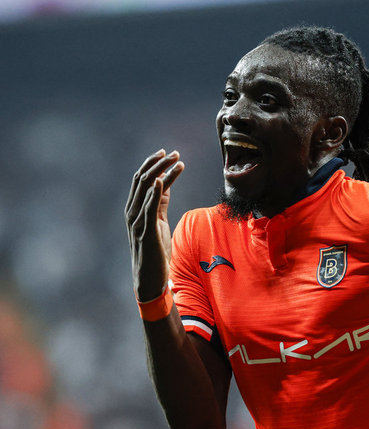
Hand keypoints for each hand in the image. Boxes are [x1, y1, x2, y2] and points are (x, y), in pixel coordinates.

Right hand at [125, 149, 184, 301]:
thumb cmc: (155, 249)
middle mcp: (132, 212)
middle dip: (159, 163)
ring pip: (147, 191)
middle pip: (144, 180)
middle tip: (175, 152)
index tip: (166, 151)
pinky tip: (162, 181)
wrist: (150, 277)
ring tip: (177, 161)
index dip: (152, 163)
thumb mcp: (158, 220)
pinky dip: (153, 193)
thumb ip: (159, 202)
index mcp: (134, 208)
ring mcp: (137, 222)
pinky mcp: (146, 233)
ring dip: (162, 173)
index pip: (141, 179)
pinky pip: (148, 209)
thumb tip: (166, 182)